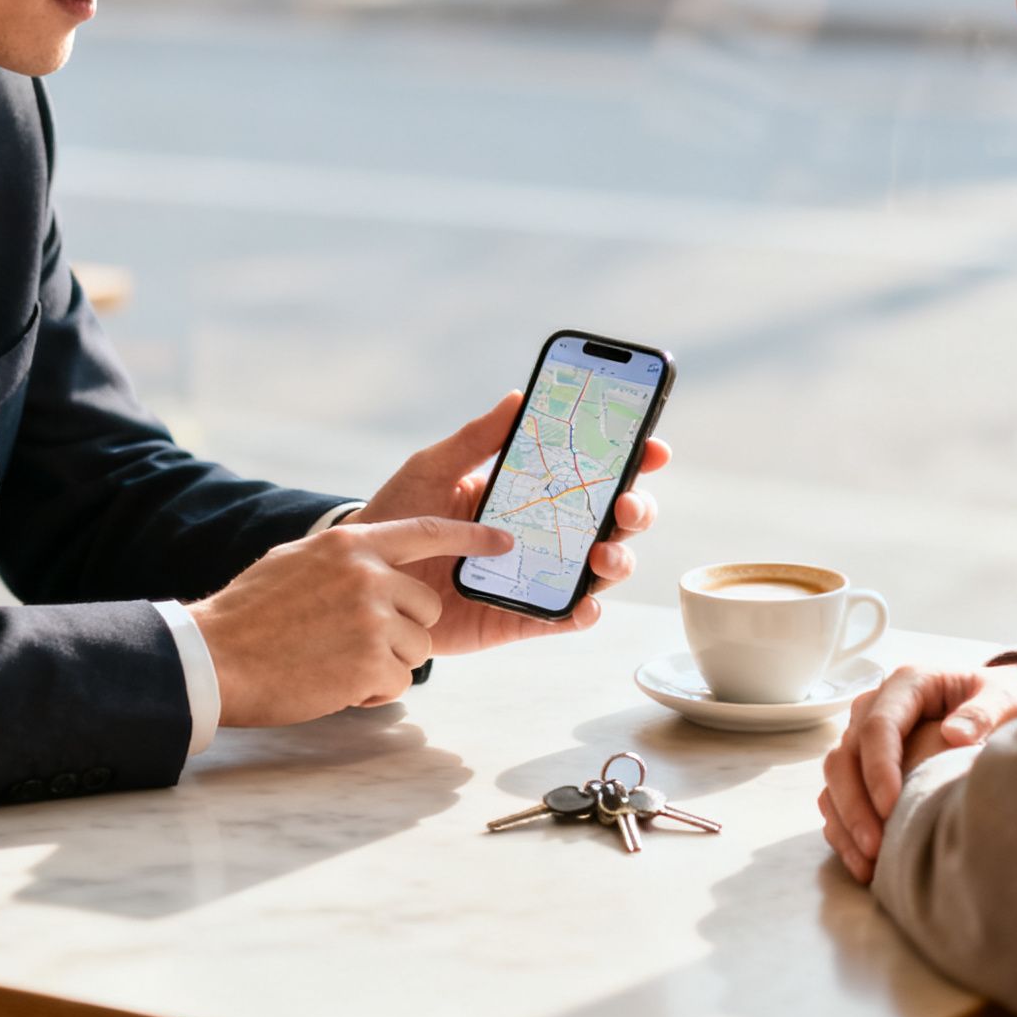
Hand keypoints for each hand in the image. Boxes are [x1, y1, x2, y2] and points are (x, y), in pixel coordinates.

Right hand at [188, 516, 513, 726]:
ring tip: (335, 662)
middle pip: (426, 606)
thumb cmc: (249, 615)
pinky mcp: (371, 662)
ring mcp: (372, 618)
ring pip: (418, 648)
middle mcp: (369, 575)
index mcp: (351, 543)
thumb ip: (344, 559)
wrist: (214, 658)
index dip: (470, 538)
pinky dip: (372, 691)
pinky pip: (400, 682)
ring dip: (386, 664)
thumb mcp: (297, 561)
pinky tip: (333, 683)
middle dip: (403, 630)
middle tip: (353, 642)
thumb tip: (376, 561)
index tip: (504, 541)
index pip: (427, 531)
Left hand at [346, 392, 670, 653]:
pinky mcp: (519, 617)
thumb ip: (476, 439)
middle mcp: (544, 533)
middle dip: (635, 511)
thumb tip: (519, 397)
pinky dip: (581, 613)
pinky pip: (562, 618)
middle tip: (626, 505)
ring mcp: (536, 576)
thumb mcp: (434, 468)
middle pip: (611, 522)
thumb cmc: (399, 515)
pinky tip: (584, 604)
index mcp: (530, 490)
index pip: (592, 473)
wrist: (364, 577)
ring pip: (598, 571)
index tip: (652, 448)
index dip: (631, 460)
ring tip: (604, 554)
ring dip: (616, 561)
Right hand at [818, 661, 1016, 882]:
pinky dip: (843, 828)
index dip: (879, 769)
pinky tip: (861, 862)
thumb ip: (985, 712)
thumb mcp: (1006, 698)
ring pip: (833, 777)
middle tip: (875, 846)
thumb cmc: (1001, 699)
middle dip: (855, 804)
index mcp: (907, 684)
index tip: (892, 808)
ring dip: (845, 821)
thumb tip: (954, 735)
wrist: (995, 703)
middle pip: (844, 755)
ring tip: (867, 863)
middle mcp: (875, 707)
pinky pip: (836, 796)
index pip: (878, 726)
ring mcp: (862, 736)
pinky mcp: (861, 764)